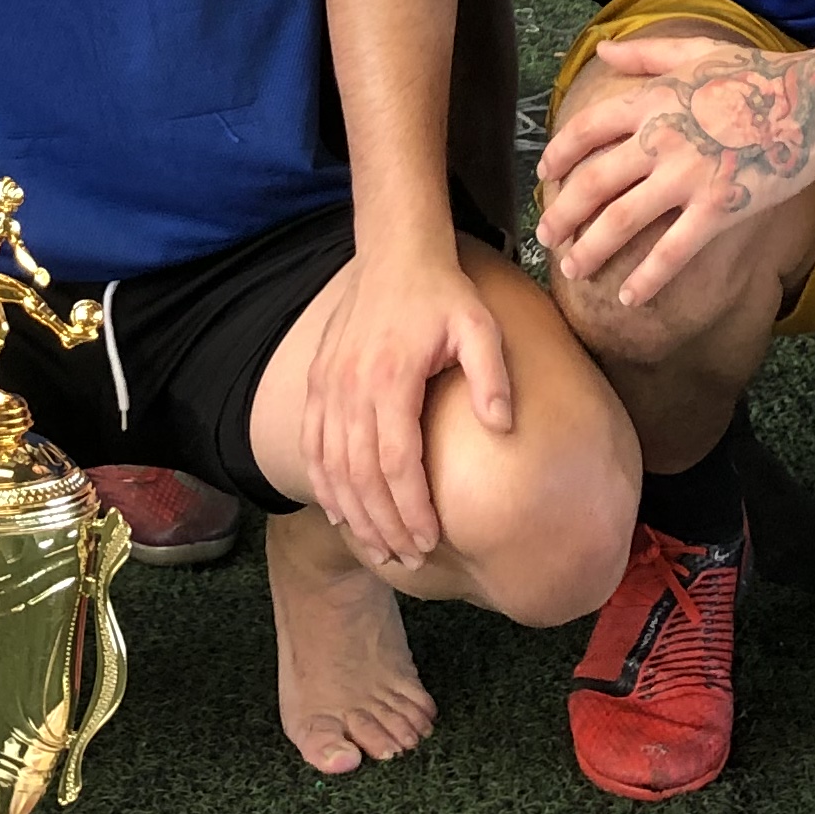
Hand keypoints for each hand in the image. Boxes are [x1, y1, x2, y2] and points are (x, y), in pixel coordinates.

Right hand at [297, 242, 512, 572]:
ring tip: (379, 548)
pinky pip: (311, 444)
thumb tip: (503, 426)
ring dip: (353, 514)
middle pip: (360, 475)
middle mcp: (351, 386)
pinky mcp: (318, 382)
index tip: (430, 541)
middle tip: (409, 560)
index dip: (411, 509)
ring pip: (331, 466)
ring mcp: (329, 385)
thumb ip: (491, 376)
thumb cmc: (443, 295)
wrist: (394, 253)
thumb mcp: (480, 326)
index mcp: (391, 377)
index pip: (397, 461)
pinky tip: (339, 512)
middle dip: (383, 525)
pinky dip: (322, 483)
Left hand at [535, 28, 814, 306]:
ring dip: (590, 250)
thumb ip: (646, 53)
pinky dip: (647, 279)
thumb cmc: (758, 74)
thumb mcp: (697, 51)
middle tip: (544, 237)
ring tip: (572, 269)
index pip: (585, 130)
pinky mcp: (719, 208)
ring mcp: (687, 176)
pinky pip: (672, 252)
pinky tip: (628, 298)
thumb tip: (603, 49)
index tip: (544, 175)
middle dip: (561, 215)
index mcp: (651, 100)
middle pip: (592, 183)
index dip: (558, 155)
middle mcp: (660, 139)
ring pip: (620, 221)